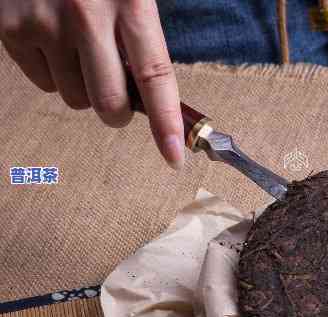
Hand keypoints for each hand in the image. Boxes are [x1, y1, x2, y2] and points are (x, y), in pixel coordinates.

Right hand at [0, 0, 183, 168]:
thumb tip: (148, 96)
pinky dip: (54, 74)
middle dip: (117, 112)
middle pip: (109, 104)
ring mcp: (44, 23)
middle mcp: (87, 16)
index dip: (167, 123)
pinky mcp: (10, 29)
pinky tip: (55, 42)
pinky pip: (43, 83)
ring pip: (74, 99)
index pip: (155, 77)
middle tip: (117, 97)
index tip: (176, 157)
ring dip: (84, 88)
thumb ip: (141, 38)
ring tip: (81, 51)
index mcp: (131, 3)